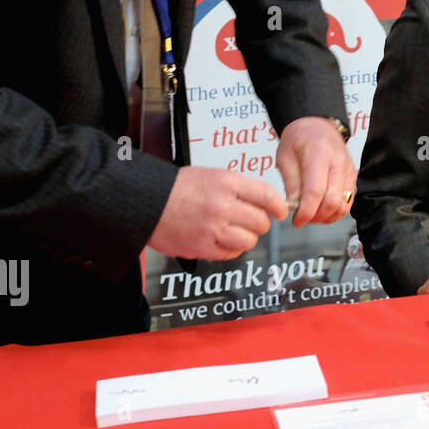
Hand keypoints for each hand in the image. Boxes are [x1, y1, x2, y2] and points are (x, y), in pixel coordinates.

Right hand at [149, 167, 287, 259]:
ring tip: (237, 231)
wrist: (147, 202)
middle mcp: (222, 205)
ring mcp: (212, 228)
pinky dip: (232, 248)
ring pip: (249, 240)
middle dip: (261, 222)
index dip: (279, 206)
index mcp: (227, 183)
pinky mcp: (202, 247)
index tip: (281, 211)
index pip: (267, 196)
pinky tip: (224, 240)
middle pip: (261, 221)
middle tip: (253, 221)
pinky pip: (231, 253)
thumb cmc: (178, 188)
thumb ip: (239, 188)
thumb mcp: (212, 175)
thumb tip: (265, 202)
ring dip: (247, 237)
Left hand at [277, 116, 356, 225]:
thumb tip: (294, 207)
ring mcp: (349, 170)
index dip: (305, 211)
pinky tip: (322, 209)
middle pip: (333, 201)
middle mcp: (338, 162)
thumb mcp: (285, 156)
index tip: (296, 220)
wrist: (317, 124)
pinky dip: (335, 211)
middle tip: (302, 218)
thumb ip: (291, 183)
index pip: (315, 190)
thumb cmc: (300, 137)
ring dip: (327, 216)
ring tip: (312, 214)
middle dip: (316, 216)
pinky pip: (348, 201)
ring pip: (344, 205)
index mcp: (319, 153)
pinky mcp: (353, 177)